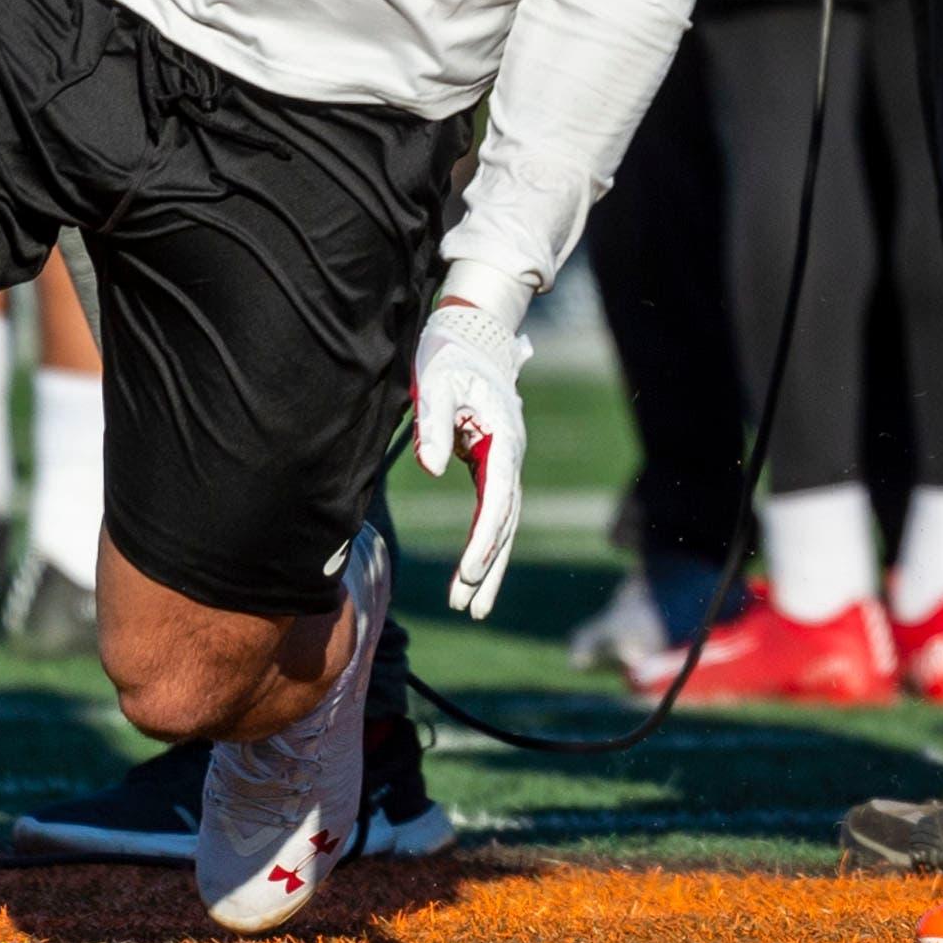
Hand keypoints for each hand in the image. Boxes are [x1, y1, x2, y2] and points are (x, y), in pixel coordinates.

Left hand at [411, 298, 528, 619]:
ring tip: (473, 607)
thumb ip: (433, 423)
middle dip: (489, 567)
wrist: (471, 335)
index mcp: (502, 438)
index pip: (498, 499)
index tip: (471, 571)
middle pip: (506, 521)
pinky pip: (495, 512)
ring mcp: (506, 461)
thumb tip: (432, 468)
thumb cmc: (450, 357)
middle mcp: (511, 455)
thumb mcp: (434, 382)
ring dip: (491, 565)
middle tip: (469, 608)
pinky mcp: (494, 464)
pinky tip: (475, 572)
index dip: (486, 538)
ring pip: (504, 523)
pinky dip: (487, 543)